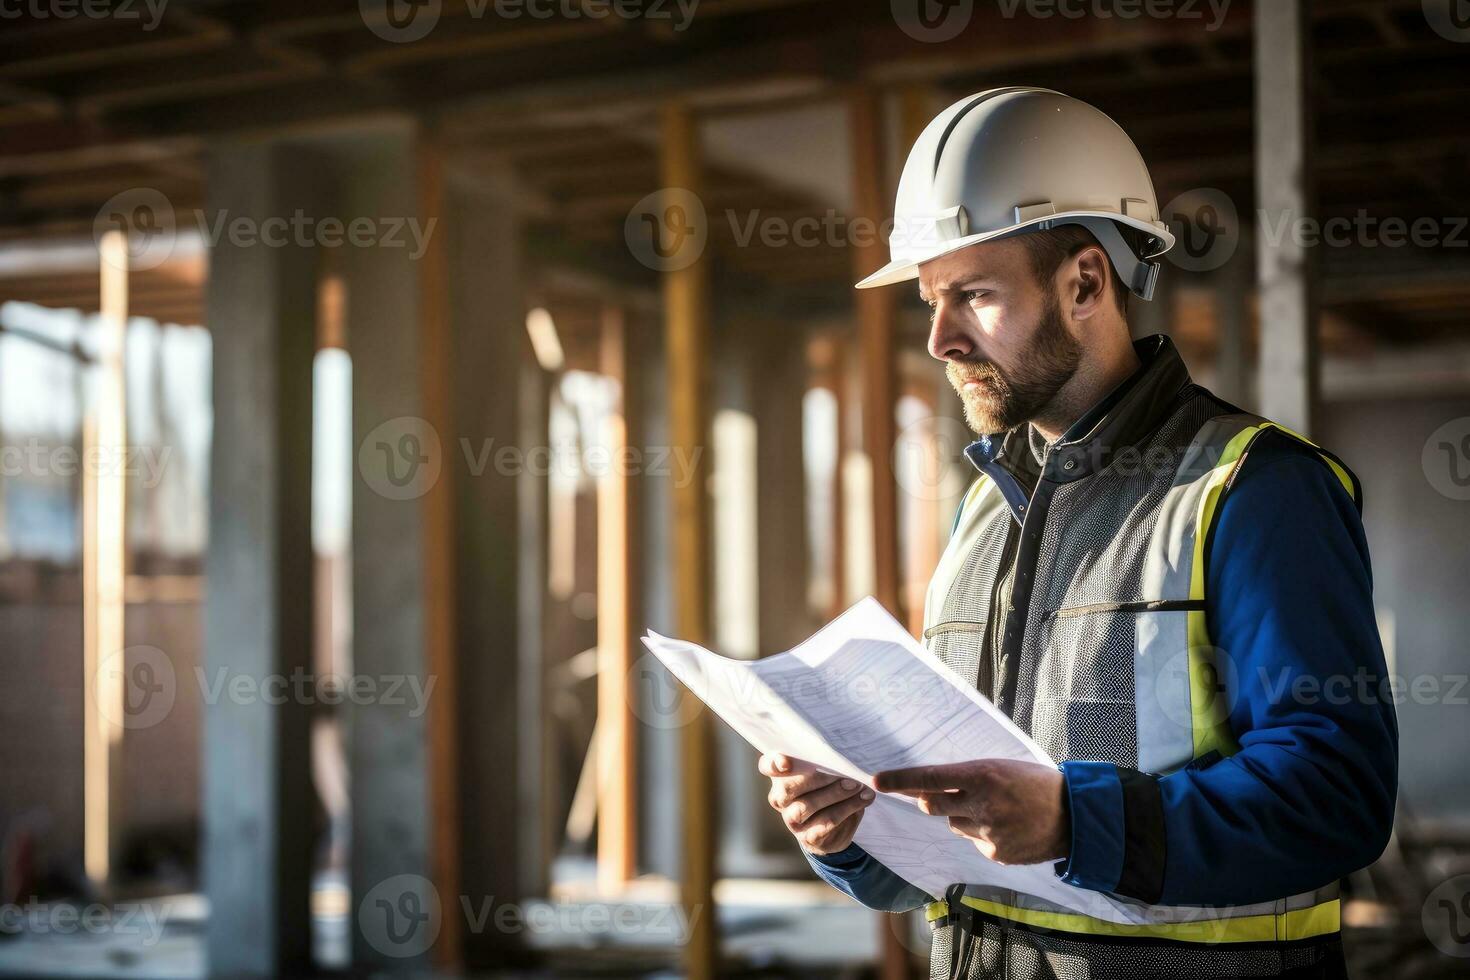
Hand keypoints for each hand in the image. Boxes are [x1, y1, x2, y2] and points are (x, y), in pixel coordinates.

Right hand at [758, 753, 874, 855]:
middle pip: (788, 787)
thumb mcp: (824, 769)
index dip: (773, 764)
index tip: (785, 762)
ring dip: (835, 794)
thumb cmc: (828, 785)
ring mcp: (792, 820)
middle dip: (817, 778)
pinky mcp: (808, 837)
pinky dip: (847, 809)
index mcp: (779, 776)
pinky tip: (864, 799)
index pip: (767, 766)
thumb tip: (844, 750)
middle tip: (843, 771)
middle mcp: (780, 798)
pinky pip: (826, 823)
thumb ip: (824, 758)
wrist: (832, 827)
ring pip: (807, 806)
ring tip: (858, 785)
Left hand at [873, 759, 1069, 865]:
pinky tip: (1008, 828)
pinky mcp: (995, 854)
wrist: (1075, 816)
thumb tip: (932, 787)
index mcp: (982, 774)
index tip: (876, 780)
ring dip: (965, 817)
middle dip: (930, 800)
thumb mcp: (1002, 768)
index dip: (900, 780)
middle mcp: (981, 804)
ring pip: (955, 825)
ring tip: (997, 810)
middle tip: (944, 795)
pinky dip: (985, 836)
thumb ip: (968, 777)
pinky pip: (976, 843)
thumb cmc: (1035, 784)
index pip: (930, 777)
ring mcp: (988, 832)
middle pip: (932, 805)